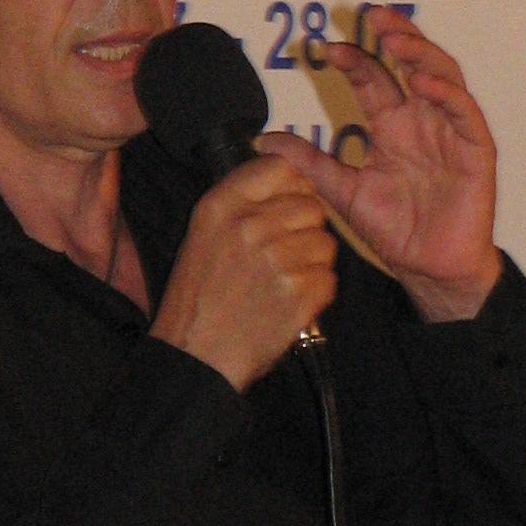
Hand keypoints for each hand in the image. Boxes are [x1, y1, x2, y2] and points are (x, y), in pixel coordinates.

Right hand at [150, 156, 338, 390]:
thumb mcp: (201, 236)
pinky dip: (315, 294)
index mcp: (220, 206)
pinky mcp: (299, 294)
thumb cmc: (198, 300)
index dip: (291, 187)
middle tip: (283, 256)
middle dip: (305, 229)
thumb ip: (239, 203)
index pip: (280, 167)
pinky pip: (329, 278)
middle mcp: (249, 226)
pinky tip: (289, 304)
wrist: (196, 358)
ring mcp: (276, 260)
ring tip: (282, 283)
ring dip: (312, 263)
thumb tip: (287, 178)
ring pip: (326, 242)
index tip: (285, 205)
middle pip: (311, 205)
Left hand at [256, 7, 504, 322]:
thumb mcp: (342, 191)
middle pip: (413, 62)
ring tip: (398, 39)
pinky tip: (424, 83)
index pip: (374, 78)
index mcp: (392, 126)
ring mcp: (451, 132)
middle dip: (396, 34)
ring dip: (423, 53)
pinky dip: (447, 94)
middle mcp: (422, 120)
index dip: (354, 60)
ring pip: (443, 76)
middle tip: (373, 15)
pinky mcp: (476, 151)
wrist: (429, 268)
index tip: (326, 50)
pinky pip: (465, 114)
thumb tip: (262, 141)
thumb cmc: (395, 230)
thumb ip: (309, 162)